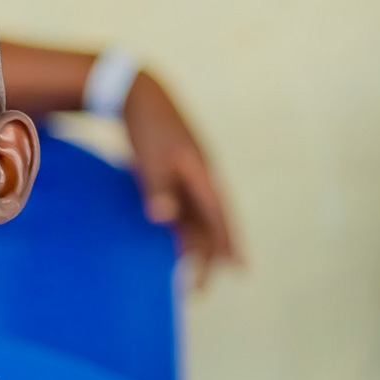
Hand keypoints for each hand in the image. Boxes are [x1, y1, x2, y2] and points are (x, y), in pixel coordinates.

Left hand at [119, 74, 240, 280]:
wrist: (141, 94)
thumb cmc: (147, 127)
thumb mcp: (150, 158)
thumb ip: (157, 189)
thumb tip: (163, 219)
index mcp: (202, 173)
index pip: (218, 216)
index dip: (228, 242)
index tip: (239, 268)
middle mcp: (203, 178)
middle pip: (213, 221)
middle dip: (216, 251)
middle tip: (217, 284)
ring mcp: (191, 176)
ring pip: (200, 217)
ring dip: (199, 244)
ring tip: (199, 272)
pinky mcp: (177, 175)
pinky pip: (186, 208)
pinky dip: (185, 227)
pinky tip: (182, 243)